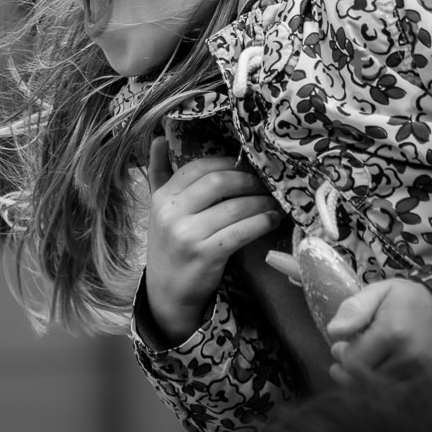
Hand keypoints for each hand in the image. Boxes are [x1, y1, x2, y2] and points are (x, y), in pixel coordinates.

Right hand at [145, 136, 280, 345]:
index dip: (227, 163)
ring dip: (261, 202)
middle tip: (264, 183)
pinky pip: (242, 231)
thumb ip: (159, 172)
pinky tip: (271, 219)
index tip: (245, 167)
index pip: (198, 167)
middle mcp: (171, 213)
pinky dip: (262, 222)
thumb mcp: (157, 208)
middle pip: (219, 182)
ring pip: (235, 207)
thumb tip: (159, 137)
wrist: (167, 293)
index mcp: (162, 197)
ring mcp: (188, 235)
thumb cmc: (169, 245)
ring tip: (273, 201)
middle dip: (248, 180)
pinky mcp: (206, 255)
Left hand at [327, 278, 431, 388]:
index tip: (339, 348)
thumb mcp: (378, 292)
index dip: (341, 357)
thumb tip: (334, 332)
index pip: (354, 362)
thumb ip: (354, 309)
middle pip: (367, 383)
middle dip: (350, 374)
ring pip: (386, 397)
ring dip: (368, 387)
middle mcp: (413, 358)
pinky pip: (409, 403)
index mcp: (394, 332)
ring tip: (361, 373)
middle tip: (345, 364)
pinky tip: (383, 383)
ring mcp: (431, 377)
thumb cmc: (408, 301)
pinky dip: (392, 397)